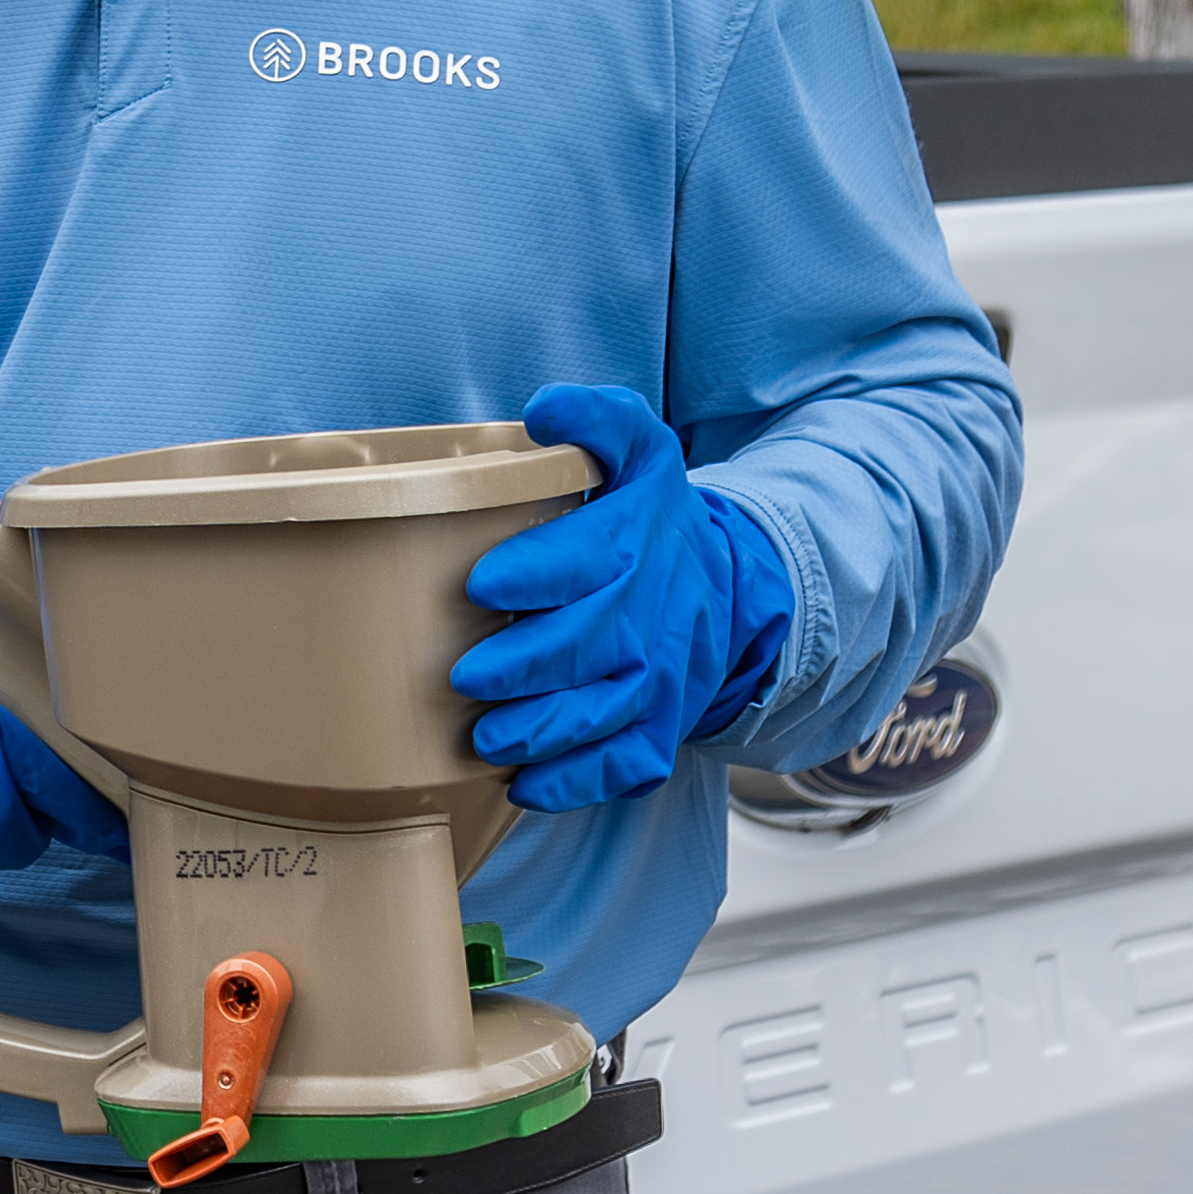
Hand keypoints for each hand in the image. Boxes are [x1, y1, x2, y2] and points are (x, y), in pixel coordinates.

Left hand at [451, 385, 794, 811]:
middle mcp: (646, 618)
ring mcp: (655, 680)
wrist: (728, 586)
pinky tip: (527, 786)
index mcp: (630, 546)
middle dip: (521, 668)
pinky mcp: (657, 727)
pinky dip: (578, 783)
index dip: (531, 574)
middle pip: (583, 650)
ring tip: (486, 739)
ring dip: (541, 734)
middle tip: (464, 676)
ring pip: (601, 716)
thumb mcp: (639, 449)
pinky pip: (624, 765)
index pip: (582, 560)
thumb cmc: (653, 518)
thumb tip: (544, 407)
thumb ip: (595, 419)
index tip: (479, 584)